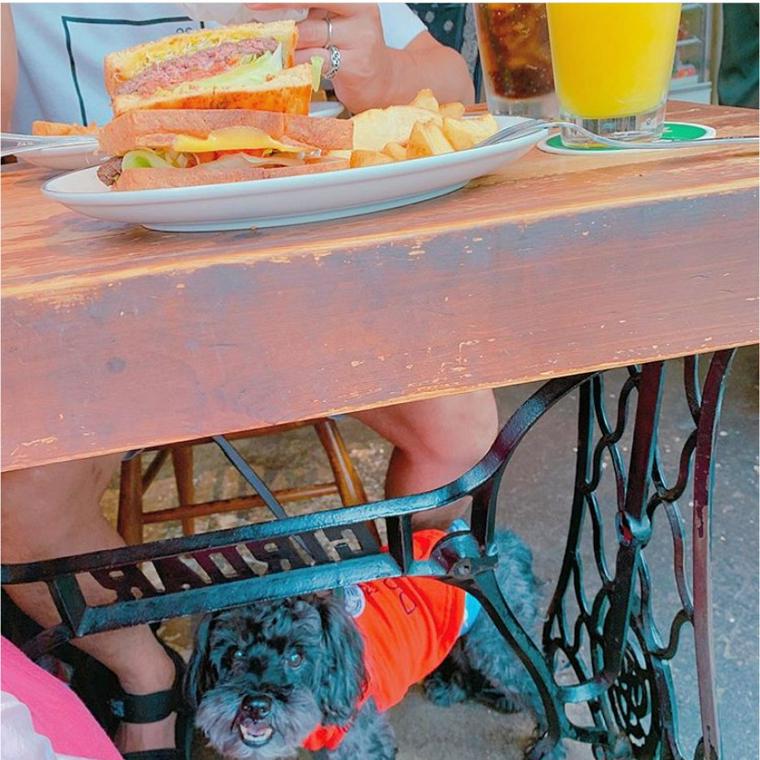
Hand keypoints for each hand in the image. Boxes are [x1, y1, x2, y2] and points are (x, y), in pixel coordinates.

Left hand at [247, 3, 393, 112]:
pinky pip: (314, 62)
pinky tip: (287, 66)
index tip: (256, 2)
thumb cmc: (356, 50)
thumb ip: (313, 11)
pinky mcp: (354, 67)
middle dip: (279, 21)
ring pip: (307, 37)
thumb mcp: (339, 20)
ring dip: (285, 45)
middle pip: (308, 9)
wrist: (385, 83)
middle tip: (256, 25)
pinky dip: (297, 63)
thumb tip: (270, 8)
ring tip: (270, 50)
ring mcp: (359, 40)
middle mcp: (359, 13)